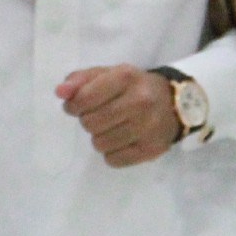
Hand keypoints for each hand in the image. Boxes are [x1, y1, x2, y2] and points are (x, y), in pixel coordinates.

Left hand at [57, 65, 180, 166]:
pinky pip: (113, 160)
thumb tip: (60, 92)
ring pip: (99, 144)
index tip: (76, 107)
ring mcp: (148, 127)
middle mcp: (140, 101)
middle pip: (90, 123)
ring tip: (112, 128)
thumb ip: (80, 80)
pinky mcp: (151, 149)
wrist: (175, 103)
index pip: (84, 99)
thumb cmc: (134, 87)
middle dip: (88, 121)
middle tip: (99, 116)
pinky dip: (112, 153)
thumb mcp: (109, 74)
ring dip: (100, 137)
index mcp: (126, 77)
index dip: (73, 106)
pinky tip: (122, 141)